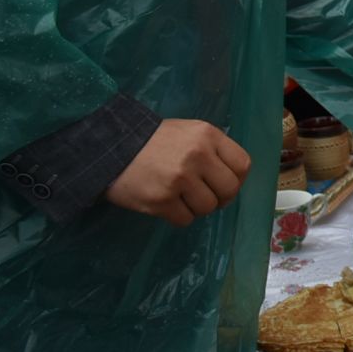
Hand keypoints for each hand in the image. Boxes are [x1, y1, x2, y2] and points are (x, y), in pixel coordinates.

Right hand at [105, 117, 251, 226]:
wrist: (110, 147)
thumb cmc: (152, 140)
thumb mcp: (188, 132)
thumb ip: (212, 149)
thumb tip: (231, 176)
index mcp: (207, 135)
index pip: (242, 165)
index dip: (236, 179)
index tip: (224, 183)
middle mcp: (197, 155)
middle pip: (229, 190)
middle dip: (220, 198)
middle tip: (204, 196)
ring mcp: (180, 179)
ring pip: (208, 207)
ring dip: (197, 208)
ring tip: (181, 198)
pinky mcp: (162, 200)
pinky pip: (185, 220)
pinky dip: (179, 216)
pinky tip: (167, 204)